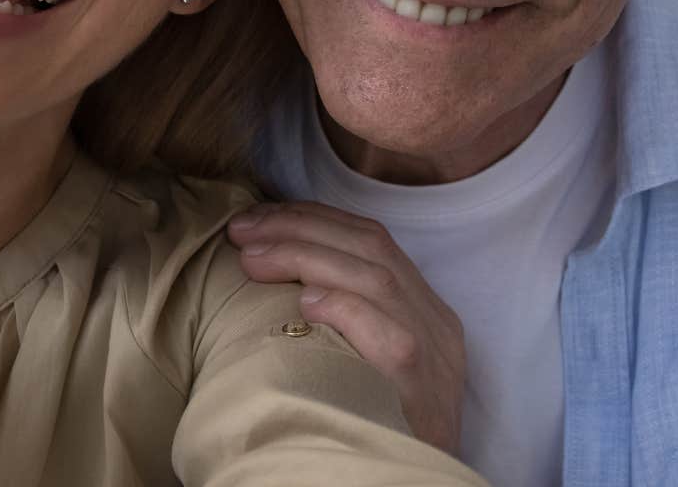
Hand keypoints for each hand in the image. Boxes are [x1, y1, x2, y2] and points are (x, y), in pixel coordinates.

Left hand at [227, 200, 464, 453]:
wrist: (412, 486)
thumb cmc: (376, 426)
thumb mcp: (370, 361)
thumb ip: (344, 318)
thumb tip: (271, 274)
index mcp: (424, 311)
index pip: (370, 240)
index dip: (312, 219)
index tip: (259, 218)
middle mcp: (436, 324)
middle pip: (371, 246)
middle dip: (300, 228)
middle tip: (241, 230)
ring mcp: (434, 354)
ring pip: (375, 278)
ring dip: (306, 257)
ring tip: (252, 259)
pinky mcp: (423, 388)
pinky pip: (389, 334)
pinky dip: (345, 308)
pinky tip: (304, 303)